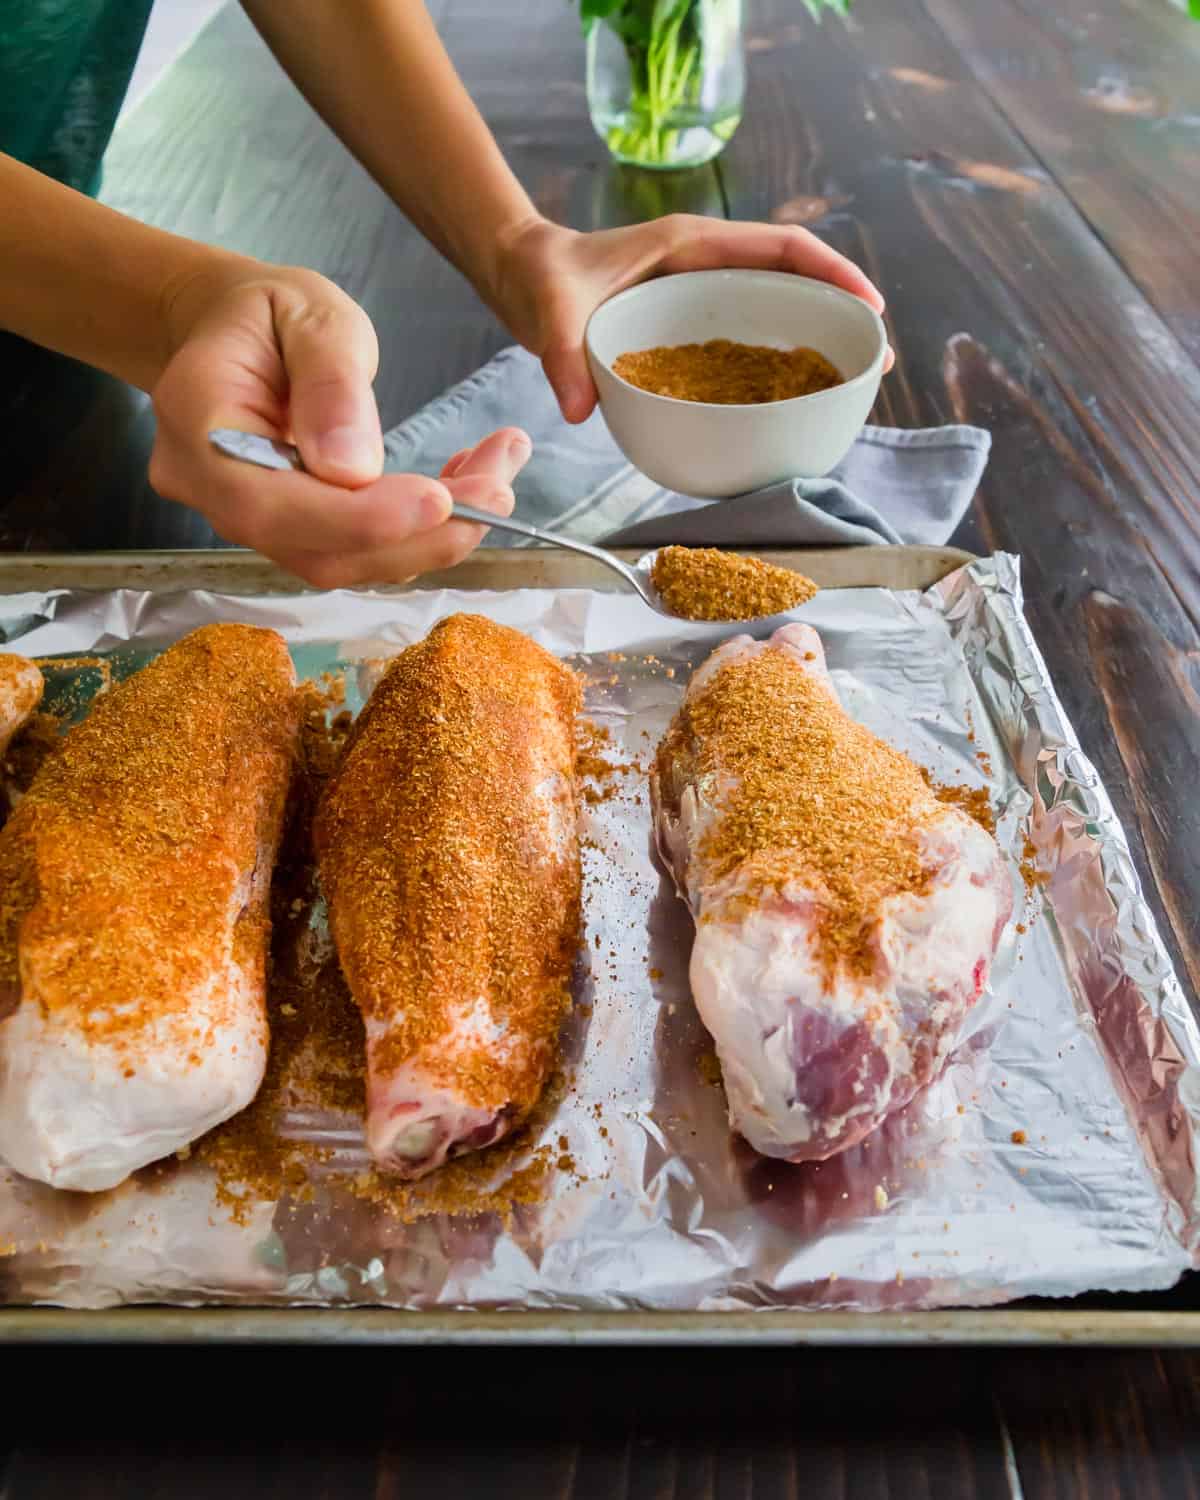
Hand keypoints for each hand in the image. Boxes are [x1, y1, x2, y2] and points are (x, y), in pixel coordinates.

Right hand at [149, 262, 528, 586]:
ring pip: (344, 560)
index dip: (359, 518)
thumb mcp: (310, 314)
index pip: (271, 502)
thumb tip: (352, 468)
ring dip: (430, 536)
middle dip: (417, 534)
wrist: (238, 334)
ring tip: (495, 480)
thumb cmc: (270, 314)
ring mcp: (248, 522)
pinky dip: (418, 532)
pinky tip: (465, 489)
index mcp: (197, 426)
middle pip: (315, 548)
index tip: (439, 501)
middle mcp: (210, 491)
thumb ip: (330, 383)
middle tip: (497, 491)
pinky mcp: (291, 535)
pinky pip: (355, 551)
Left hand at [492, 215, 891, 423]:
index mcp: (692, 246)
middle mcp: (707, 267)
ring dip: (815, 343)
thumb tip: (580, 409)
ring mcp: (701, 295)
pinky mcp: (690, 324)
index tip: (869, 304)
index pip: (781, 248)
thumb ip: (562, 355)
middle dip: (842, 312)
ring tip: (850, 386)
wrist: (521, 273)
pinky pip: (744, 340)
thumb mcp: (549, 309)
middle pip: (795, 280)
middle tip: (878, 359)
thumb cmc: (542, 276)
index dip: (831, 272)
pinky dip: (773, 366)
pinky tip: (788, 403)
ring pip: (775, 311)